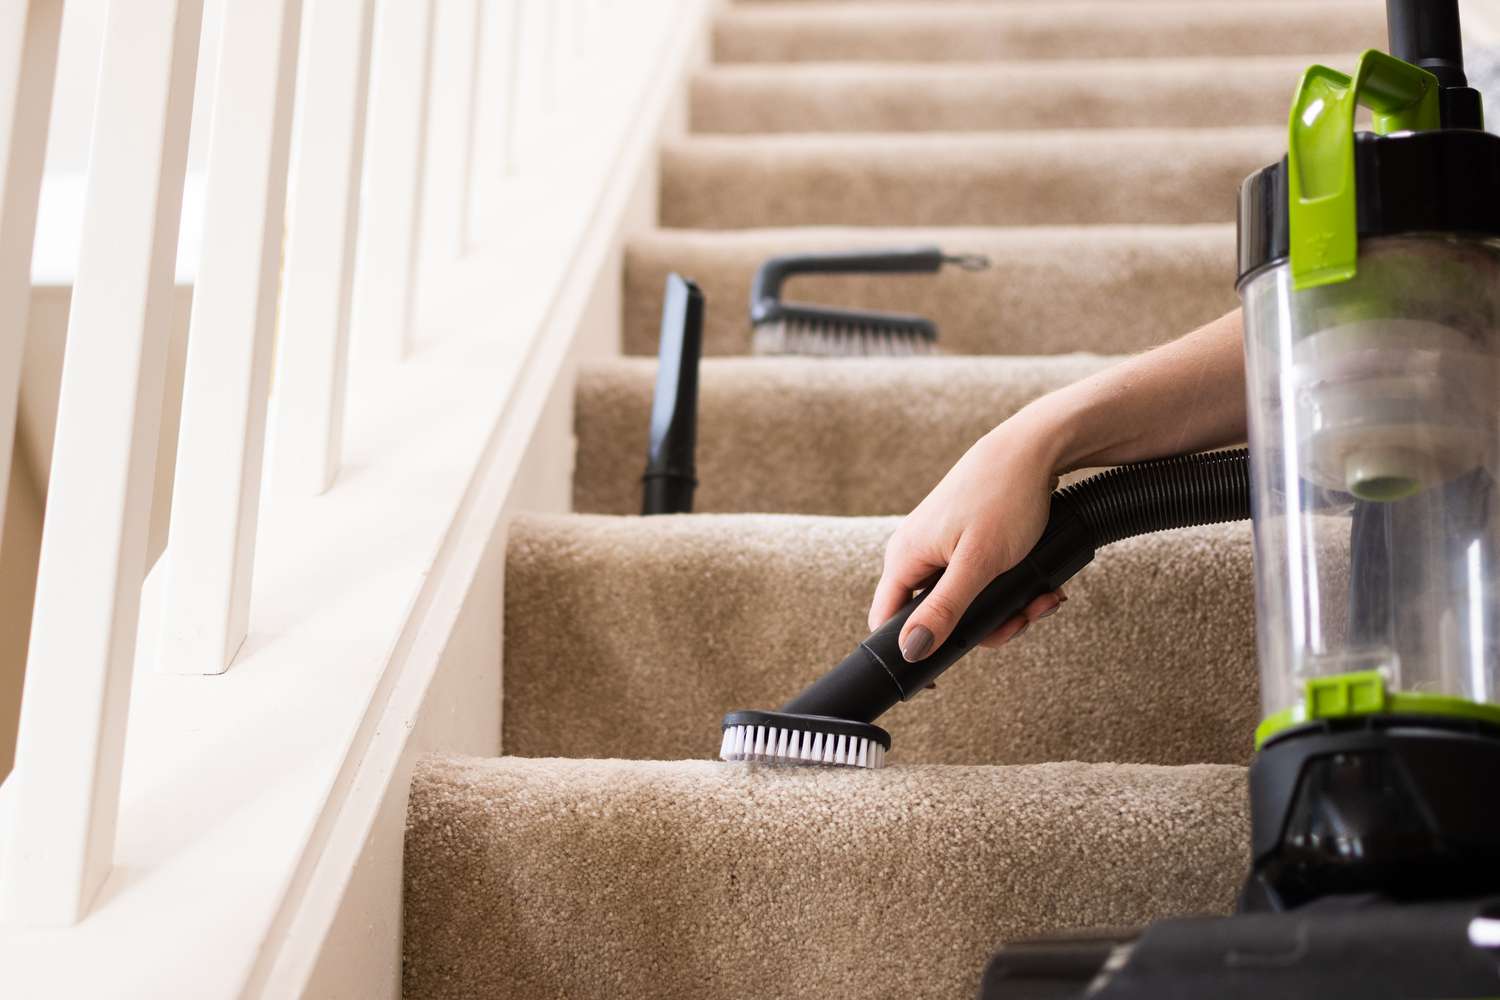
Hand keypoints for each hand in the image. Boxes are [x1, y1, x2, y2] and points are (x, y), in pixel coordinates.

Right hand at [869, 415, 1066, 660]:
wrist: (1033, 447)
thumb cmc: (1003, 497)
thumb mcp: (978, 564)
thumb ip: (944, 610)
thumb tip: (911, 650)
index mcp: (905, 557)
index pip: (886, 621)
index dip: (909, 651)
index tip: (940, 677)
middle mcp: (916, 553)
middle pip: (936, 616)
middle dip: (986, 627)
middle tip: (1022, 619)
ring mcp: (942, 546)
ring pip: (966, 600)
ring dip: (1007, 608)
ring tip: (1042, 598)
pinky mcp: (965, 540)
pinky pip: (980, 579)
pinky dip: (1010, 587)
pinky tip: (1039, 585)